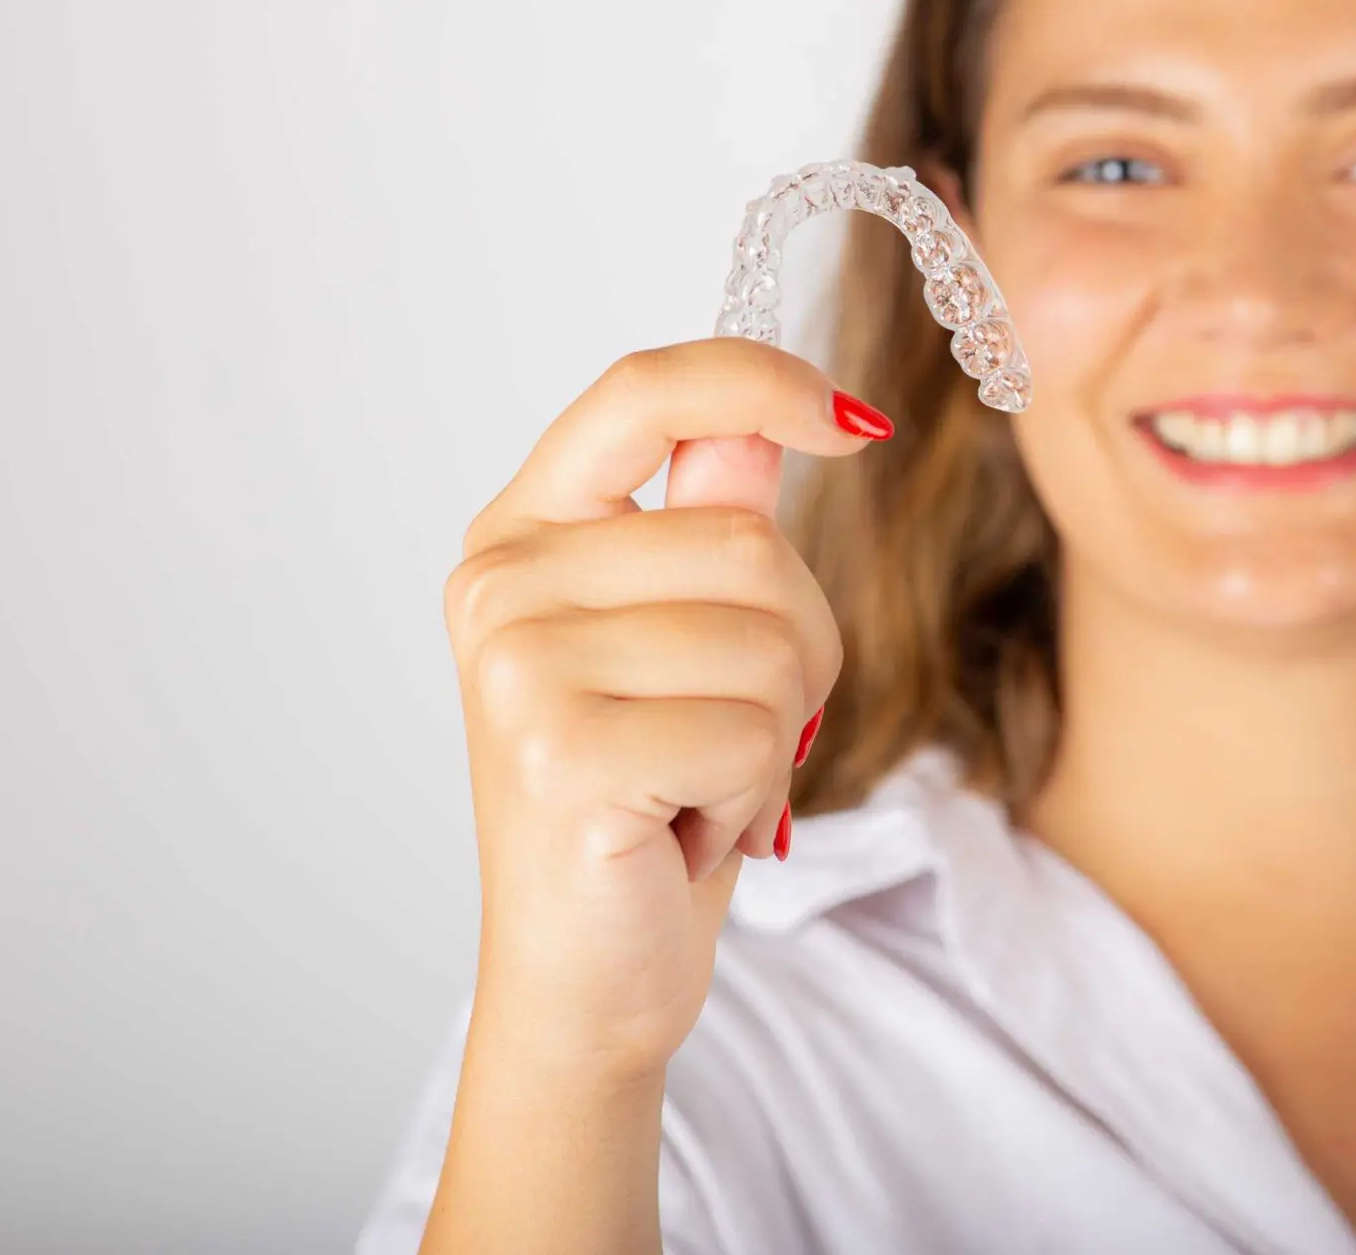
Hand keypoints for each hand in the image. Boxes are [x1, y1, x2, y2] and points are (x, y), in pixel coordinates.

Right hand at [441, 337, 890, 1077]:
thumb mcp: (689, 642)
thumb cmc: (646, 803)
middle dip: (796, 650)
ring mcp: (518, 667)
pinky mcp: (560, 753)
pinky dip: (750, 796)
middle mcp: (502, 585)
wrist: (587, 974)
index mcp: (524, 534)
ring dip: (773, 735)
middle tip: (728, 735)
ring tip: (692, 786)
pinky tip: (681, 832)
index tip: (852, 420)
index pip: (644, 394)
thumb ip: (711, 522)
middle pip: (750, 542)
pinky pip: (752, 730)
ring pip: (769, 641)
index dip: (758, 380)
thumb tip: (762, 422)